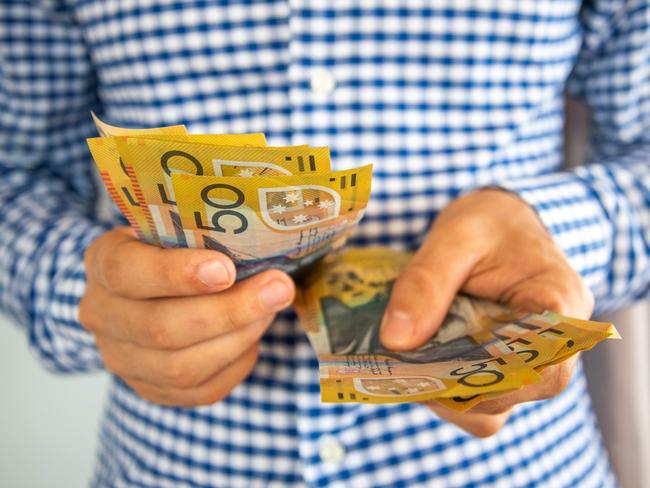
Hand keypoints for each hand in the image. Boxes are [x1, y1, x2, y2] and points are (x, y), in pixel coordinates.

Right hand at [79, 227, 294, 406]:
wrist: (151, 290)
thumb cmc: (174, 249)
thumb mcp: (176, 226)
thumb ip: (204, 232)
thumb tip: (262, 243)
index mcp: (103, 264)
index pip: (127, 272)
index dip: (176, 274)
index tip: (226, 269)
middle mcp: (102, 316)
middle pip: (159, 328)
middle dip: (228, 310)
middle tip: (278, 289)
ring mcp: (123, 359)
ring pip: (180, 368)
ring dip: (238, 338)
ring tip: (271, 310)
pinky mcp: (151, 389)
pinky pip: (201, 391)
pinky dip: (237, 364)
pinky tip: (254, 337)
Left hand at [379, 189, 593, 436]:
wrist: (498, 220)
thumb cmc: (488, 222)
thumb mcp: (454, 237)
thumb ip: (426, 282)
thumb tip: (396, 341)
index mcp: (559, 304)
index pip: (545, 364)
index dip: (493, 378)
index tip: (437, 369)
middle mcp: (556, 343)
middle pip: (518, 391)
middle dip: (460, 386)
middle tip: (407, 367)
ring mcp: (529, 359)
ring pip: (497, 405)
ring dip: (450, 394)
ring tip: (410, 367)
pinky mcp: (504, 365)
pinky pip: (482, 397)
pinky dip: (449, 391)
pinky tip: (420, 366)